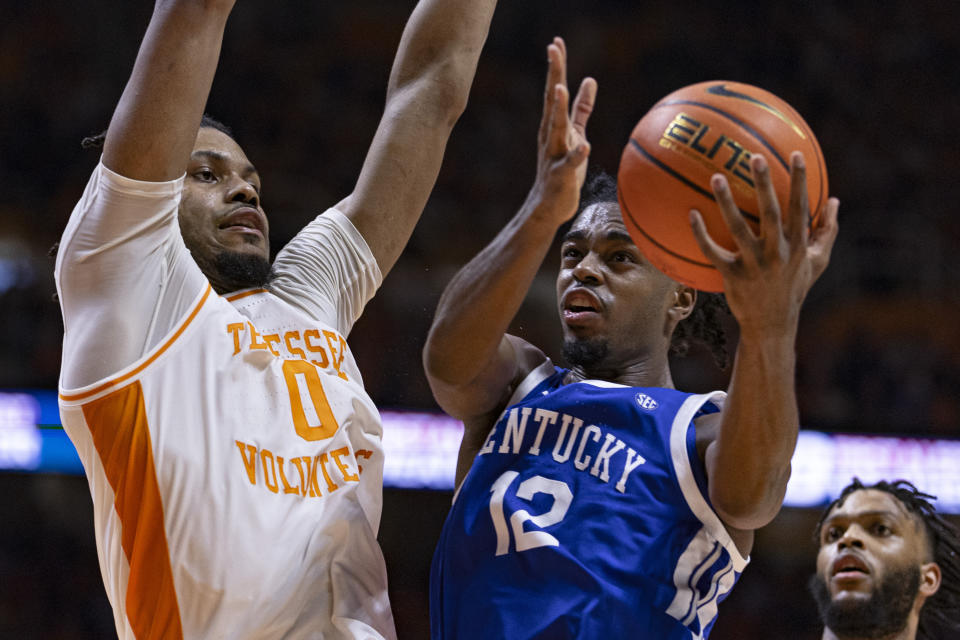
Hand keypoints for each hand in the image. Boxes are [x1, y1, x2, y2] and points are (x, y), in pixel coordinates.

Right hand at [527, 37, 596, 225]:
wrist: (549, 206)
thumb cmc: (563, 169)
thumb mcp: (575, 133)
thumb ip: (582, 108)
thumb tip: (590, 80)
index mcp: (554, 124)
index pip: (555, 89)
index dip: (557, 66)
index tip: (557, 42)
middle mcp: (550, 135)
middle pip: (552, 100)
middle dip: (554, 74)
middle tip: (553, 49)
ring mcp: (554, 154)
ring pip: (556, 128)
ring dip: (557, 109)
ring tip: (559, 88)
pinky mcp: (561, 175)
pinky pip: (570, 163)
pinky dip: (577, 154)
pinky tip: (585, 146)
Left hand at [689, 152, 839, 335]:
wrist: (772, 323)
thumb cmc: (794, 287)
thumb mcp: (817, 261)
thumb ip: (827, 230)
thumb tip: (835, 200)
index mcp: (798, 245)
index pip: (800, 207)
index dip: (800, 180)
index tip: (796, 154)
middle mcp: (777, 253)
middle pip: (771, 212)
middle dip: (764, 184)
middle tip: (754, 156)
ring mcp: (754, 264)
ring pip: (739, 228)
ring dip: (727, 202)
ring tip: (717, 176)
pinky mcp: (732, 276)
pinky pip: (714, 251)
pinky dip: (701, 234)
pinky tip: (691, 213)